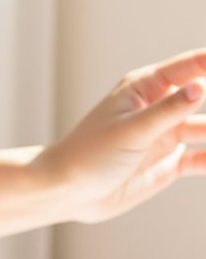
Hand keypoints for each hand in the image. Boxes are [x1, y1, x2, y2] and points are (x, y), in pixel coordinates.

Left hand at [37, 49, 205, 224]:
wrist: (67, 192)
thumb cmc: (88, 154)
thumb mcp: (131, 129)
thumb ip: (168, 110)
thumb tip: (201, 87)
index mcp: (145, 88)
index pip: (193, 65)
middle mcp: (160, 108)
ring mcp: (166, 135)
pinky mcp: (169, 162)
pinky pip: (204, 157)